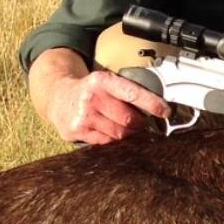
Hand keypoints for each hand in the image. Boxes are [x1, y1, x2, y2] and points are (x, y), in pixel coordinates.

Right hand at [47, 70, 170, 144]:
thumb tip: (157, 108)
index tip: (166, 111)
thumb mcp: (105, 82)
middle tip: (141, 121)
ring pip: (119, 133)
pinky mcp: (77, 131)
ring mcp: (83, 116)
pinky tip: (108, 129)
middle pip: (129, 119)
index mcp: (102, 81)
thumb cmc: (89, 90)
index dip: (152, 104)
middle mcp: (92, 98)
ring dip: (127, 132)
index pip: (132, 94)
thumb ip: (127, 92)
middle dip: (140, 123)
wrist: (58, 96)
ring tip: (124, 125)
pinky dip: (112, 138)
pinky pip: (106, 141)